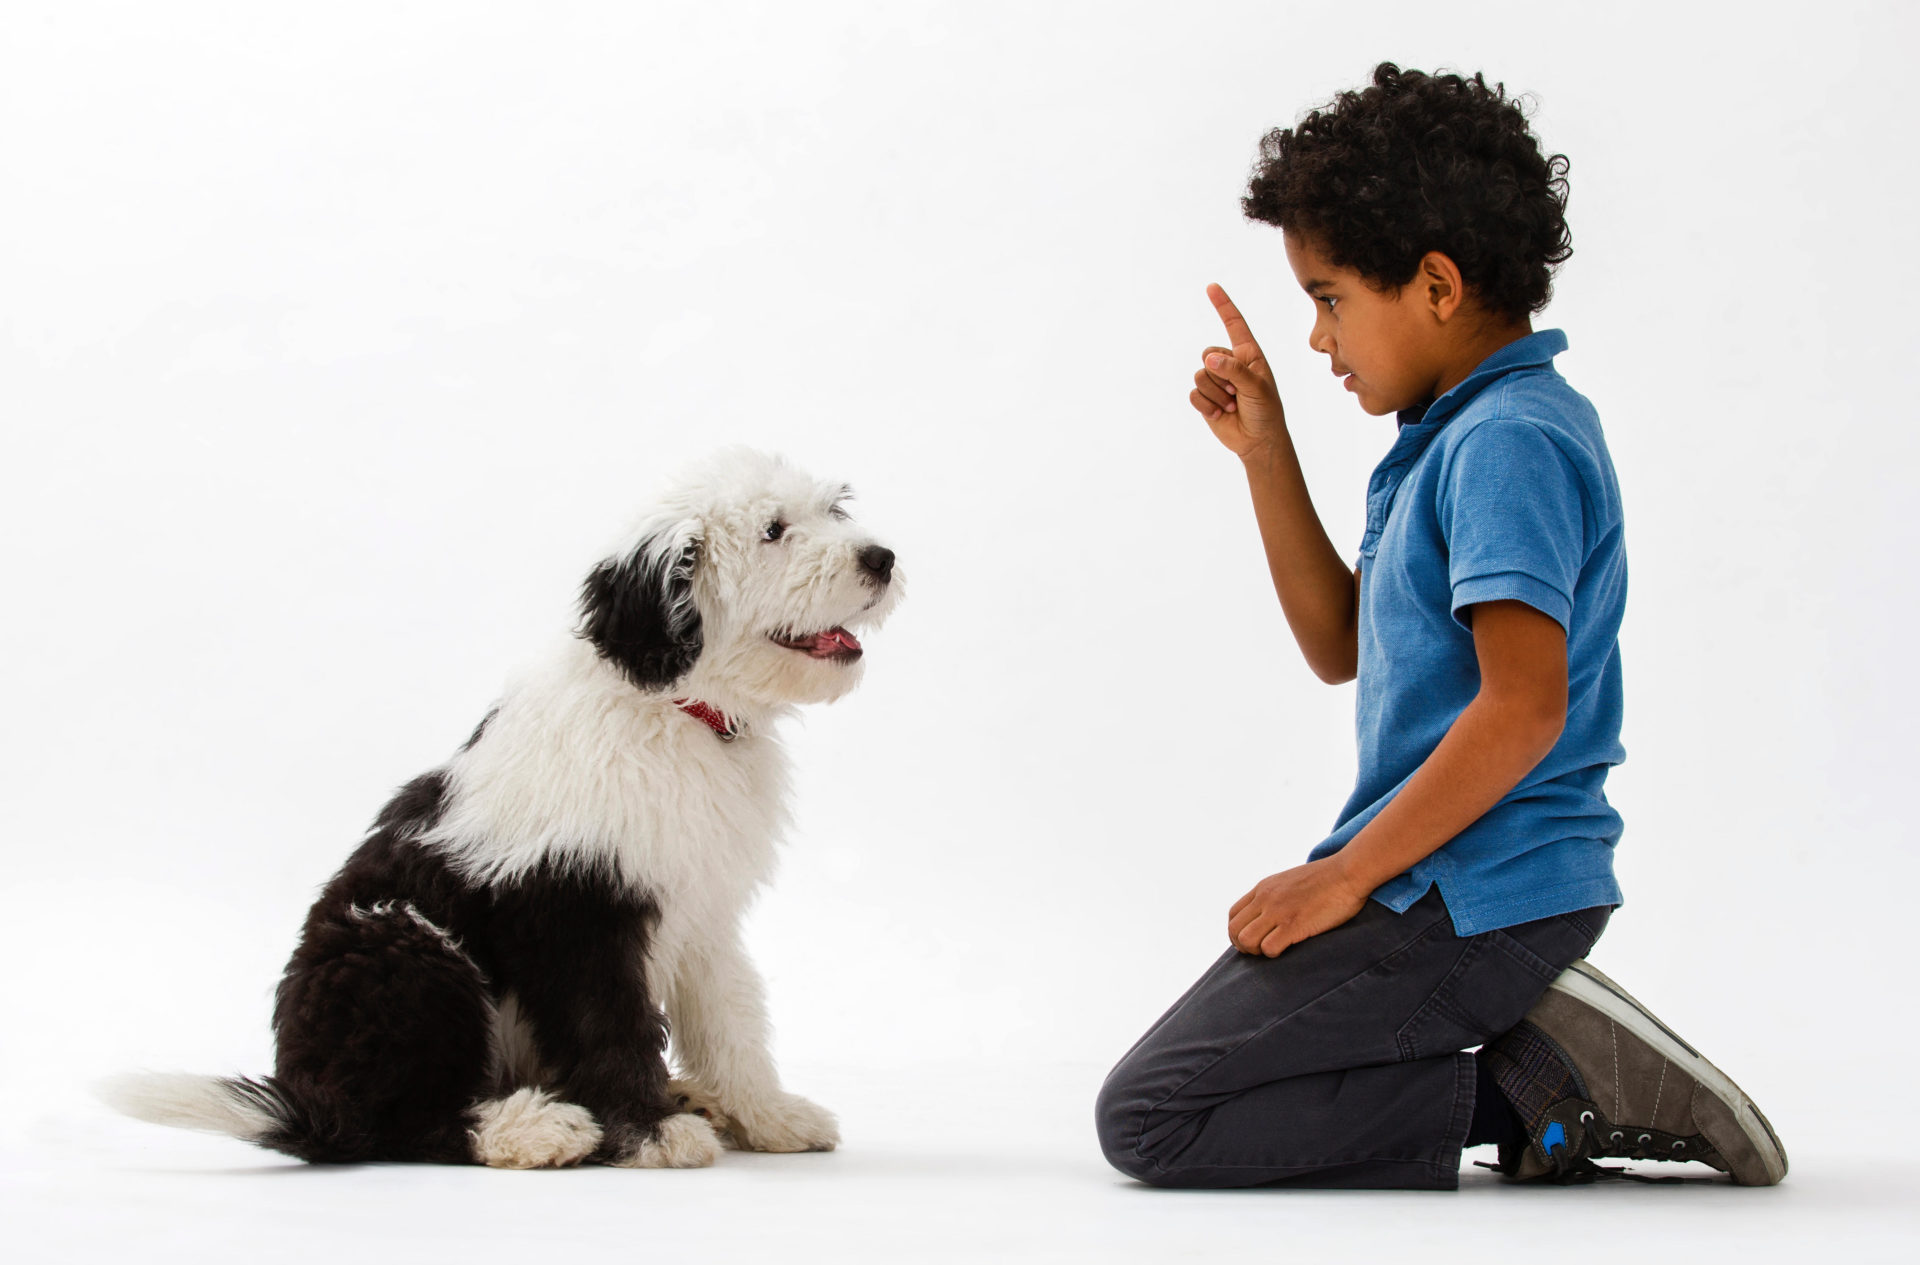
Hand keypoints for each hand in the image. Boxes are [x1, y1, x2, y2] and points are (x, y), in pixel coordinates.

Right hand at [1191, 283, 1285, 459]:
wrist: (1257, 440)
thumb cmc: (1265, 411)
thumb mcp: (1257, 388)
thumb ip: (1235, 370)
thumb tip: (1209, 359)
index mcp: (1248, 354)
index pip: (1234, 324)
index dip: (1223, 305)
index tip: (1211, 287)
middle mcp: (1230, 363)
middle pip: (1208, 354)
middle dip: (1220, 375)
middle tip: (1237, 393)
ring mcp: (1216, 380)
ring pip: (1200, 375)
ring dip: (1216, 394)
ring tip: (1232, 405)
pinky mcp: (1205, 398)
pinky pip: (1194, 394)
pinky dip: (1206, 406)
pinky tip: (1221, 414)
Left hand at [1227, 857, 1368, 957]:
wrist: (1348, 872)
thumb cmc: (1327, 879)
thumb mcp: (1291, 881)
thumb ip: (1277, 895)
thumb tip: (1272, 914)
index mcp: (1264, 888)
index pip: (1233, 915)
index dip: (1239, 932)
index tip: (1255, 939)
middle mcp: (1266, 899)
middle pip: (1234, 930)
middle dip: (1244, 946)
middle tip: (1262, 950)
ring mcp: (1278, 911)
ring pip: (1246, 941)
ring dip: (1257, 951)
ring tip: (1274, 950)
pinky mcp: (1294, 924)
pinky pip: (1268, 948)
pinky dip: (1274, 955)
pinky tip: (1289, 949)